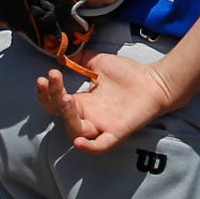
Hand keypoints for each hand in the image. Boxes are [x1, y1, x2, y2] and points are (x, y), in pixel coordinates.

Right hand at [35, 49, 177, 153]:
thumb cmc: (128, 74)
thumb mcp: (99, 63)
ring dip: (67, 117)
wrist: (155, 81)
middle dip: (52, 98)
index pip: (57, 102)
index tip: (44, 77)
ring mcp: (102, 126)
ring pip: (76, 131)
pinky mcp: (116, 132)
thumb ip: (81, 60)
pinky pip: (100, 145)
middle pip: (62, 115)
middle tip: (51, 81)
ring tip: (65, 99)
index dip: (47, 93)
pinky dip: (89, 146)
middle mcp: (89, 116)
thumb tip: (63, 52)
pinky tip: (79, 141)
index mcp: (83, 101)